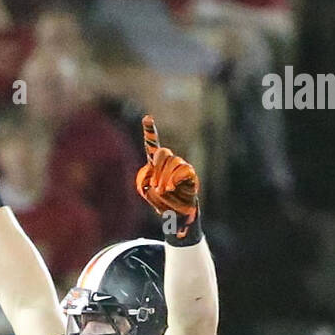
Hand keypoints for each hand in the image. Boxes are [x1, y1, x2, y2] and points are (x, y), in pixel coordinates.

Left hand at [135, 116, 198, 232]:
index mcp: (157, 164)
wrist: (176, 217)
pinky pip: (184, 170)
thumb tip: (152, 171)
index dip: (150, 131)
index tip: (147, 118)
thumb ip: (143, 179)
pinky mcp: (191, 175)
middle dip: (158, 168)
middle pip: (164, 152)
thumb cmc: (162, 203)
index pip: (152, 146)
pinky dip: (175, 179)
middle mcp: (170, 162)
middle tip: (156, 186)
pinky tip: (173, 187)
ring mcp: (182, 167)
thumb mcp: (146, 191)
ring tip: (163, 191)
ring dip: (165, 179)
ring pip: (173, 162)